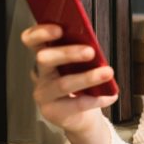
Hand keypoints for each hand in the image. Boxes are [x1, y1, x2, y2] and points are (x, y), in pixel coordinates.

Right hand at [21, 23, 117, 143]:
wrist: (80, 115)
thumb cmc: (80, 83)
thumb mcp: (80, 64)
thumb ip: (82, 51)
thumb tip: (93, 43)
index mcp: (45, 55)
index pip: (32, 40)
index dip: (41, 33)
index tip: (59, 29)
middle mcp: (40, 74)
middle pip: (45, 59)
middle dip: (68, 53)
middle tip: (90, 52)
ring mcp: (44, 94)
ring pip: (62, 84)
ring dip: (87, 77)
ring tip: (107, 73)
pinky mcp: (52, 111)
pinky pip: (76, 104)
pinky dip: (97, 99)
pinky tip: (111, 95)